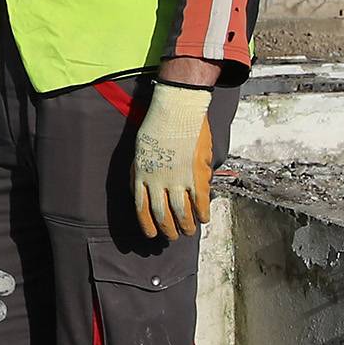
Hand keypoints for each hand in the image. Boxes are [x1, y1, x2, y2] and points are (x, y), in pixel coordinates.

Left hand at [131, 81, 213, 240]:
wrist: (177, 108)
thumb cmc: (157, 125)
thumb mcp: (139, 151)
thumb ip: (139, 172)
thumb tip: (139, 191)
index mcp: (141, 175)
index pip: (142, 208)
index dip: (148, 224)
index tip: (152, 235)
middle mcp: (157, 182)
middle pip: (162, 214)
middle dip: (168, 230)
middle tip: (173, 236)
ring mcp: (177, 180)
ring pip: (181, 213)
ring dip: (186, 226)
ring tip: (189, 232)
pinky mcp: (196, 175)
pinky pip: (200, 201)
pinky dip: (202, 213)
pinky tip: (204, 219)